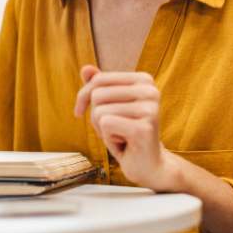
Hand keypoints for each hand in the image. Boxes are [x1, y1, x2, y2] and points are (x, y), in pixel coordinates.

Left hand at [74, 65, 177, 190]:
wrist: (148, 164)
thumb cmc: (125, 133)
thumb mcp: (109, 106)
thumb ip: (98, 86)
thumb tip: (85, 68)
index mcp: (143, 80)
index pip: (98, 79)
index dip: (83, 97)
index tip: (82, 112)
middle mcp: (150, 90)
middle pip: (97, 95)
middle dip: (95, 116)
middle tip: (113, 129)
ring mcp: (150, 109)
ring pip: (99, 111)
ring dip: (102, 129)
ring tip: (120, 136)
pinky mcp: (144, 128)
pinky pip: (106, 125)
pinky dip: (108, 138)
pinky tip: (124, 143)